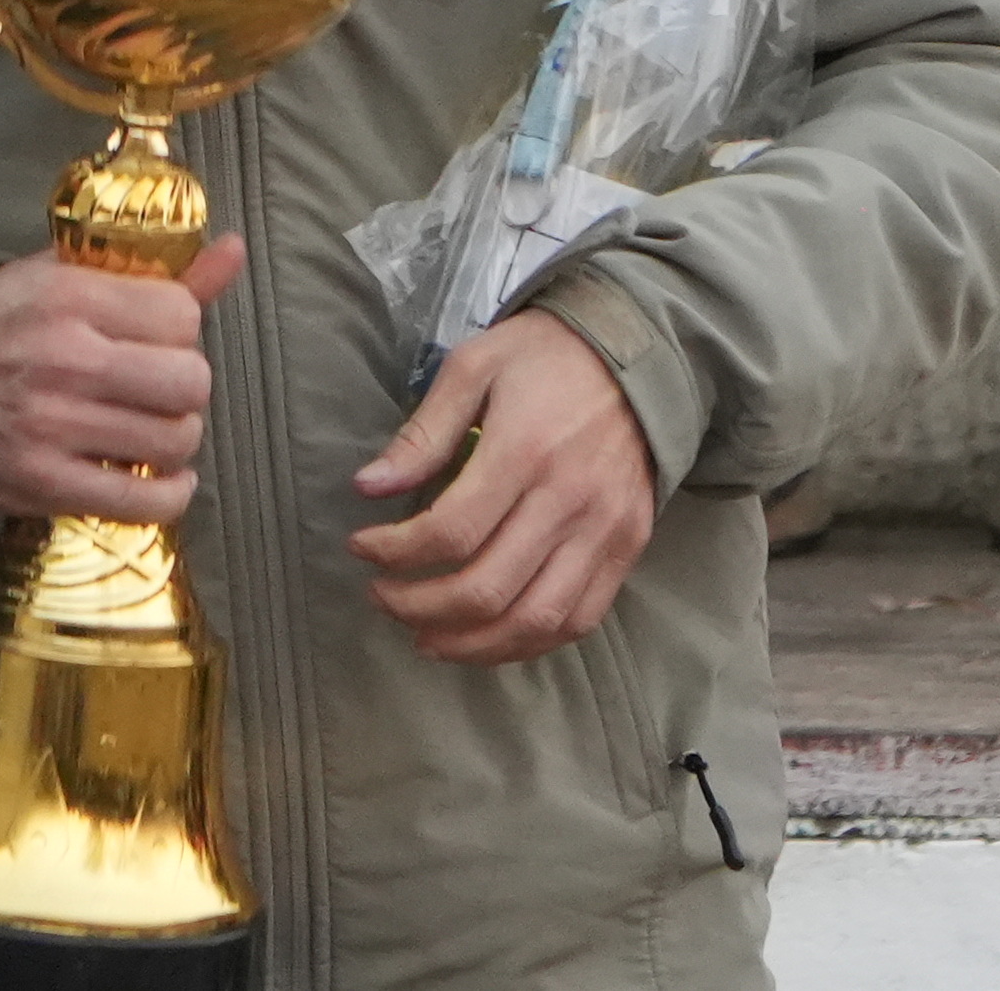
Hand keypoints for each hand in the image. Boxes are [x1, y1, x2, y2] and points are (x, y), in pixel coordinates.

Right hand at [0, 236, 246, 522]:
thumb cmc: (1, 325)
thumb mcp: (66, 277)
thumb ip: (157, 271)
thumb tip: (234, 251)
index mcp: (68, 297)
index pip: (181, 315)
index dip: (178, 327)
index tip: (155, 336)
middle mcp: (65, 360)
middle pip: (190, 381)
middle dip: (184, 383)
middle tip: (158, 384)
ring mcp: (53, 426)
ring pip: (175, 439)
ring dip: (174, 436)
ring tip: (148, 424)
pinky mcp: (44, 482)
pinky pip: (145, 500)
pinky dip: (169, 493)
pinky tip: (160, 474)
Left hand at [347, 309, 657, 664]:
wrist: (638, 356)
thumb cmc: (544, 358)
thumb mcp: (472, 367)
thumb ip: (422, 434)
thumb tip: (368, 487)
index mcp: (525, 450)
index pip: (449, 532)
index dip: (394, 553)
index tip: (361, 548)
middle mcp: (570, 500)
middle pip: (485, 589)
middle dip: (418, 606)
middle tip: (383, 597)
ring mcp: (605, 530)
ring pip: (533, 621)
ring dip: (470, 644)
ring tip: (425, 637)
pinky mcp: (629, 548)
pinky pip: (579, 620)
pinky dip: (528, 643)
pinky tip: (487, 640)